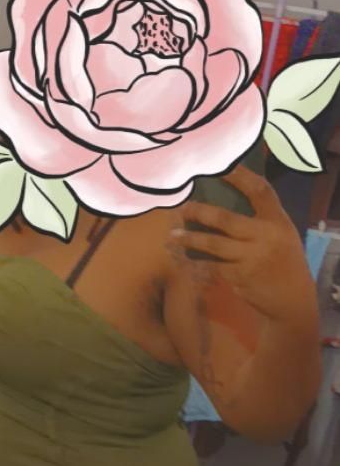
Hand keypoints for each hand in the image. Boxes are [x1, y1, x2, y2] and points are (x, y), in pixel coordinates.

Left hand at [169, 164, 313, 324]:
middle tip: (181, 207)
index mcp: (277, 221)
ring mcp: (251, 258)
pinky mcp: (240, 277)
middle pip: (226, 219)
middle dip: (200, 212)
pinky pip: (214, 265)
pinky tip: (184, 256)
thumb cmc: (283, 259)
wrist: (292, 299)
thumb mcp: (282, 233)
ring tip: (173, 236)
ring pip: (214, 245)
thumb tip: (224, 198)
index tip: (221, 166)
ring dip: (191, 240)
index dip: (241, 177)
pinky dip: (198, 261)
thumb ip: (261, 218)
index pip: (260, 191)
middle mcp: (265, 237)